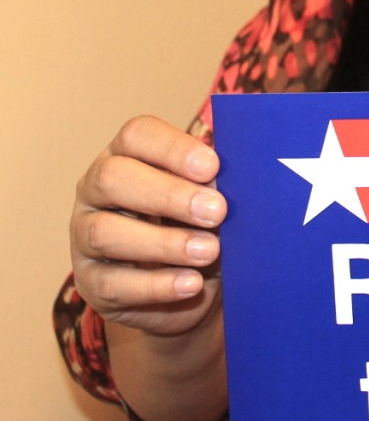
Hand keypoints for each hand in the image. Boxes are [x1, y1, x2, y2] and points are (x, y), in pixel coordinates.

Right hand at [71, 115, 225, 336]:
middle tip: (217, 211)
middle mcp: (98, 190)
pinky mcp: (90, 282)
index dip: (174, 148)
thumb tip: (233, 183)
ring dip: (163, 242)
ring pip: (105, 232)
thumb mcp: (211, 201)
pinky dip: (156, 285)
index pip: (137, 135)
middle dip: (168, 194)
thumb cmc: (202, 224)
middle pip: (113, 178)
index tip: (213, 167)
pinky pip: (112, 283)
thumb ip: (214, 187)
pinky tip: (191, 283)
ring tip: (209, 251)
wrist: (192, 284)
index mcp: (129, 155)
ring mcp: (84, 236)